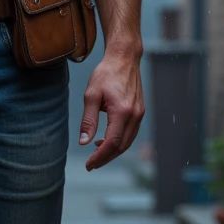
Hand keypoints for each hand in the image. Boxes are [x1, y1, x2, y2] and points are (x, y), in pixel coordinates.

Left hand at [79, 49, 144, 170]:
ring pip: (128, 142)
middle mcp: (134, 115)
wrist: (124, 59)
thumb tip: (84, 142)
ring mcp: (139, 114)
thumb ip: (88, 120)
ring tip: (96, 155)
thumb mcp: (91, 95)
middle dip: (106, 158)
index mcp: (122, 112)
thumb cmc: (106, 74)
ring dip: (113, 152)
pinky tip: (106, 140)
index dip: (99, 156)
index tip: (89, 164)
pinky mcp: (139, 112)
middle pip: (121, 147)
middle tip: (91, 165)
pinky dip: (119, 142)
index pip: (111, 142)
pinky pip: (130, 134)